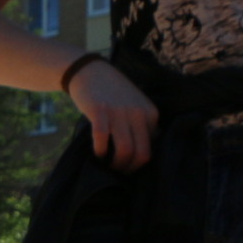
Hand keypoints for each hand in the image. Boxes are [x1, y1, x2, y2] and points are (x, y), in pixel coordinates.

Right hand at [67, 57, 157, 171]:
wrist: (91, 72)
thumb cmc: (113, 92)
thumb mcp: (136, 105)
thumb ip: (143, 124)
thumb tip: (146, 149)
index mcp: (150, 113)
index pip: (151, 149)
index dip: (137, 163)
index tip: (126, 165)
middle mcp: (138, 113)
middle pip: (141, 154)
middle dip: (128, 169)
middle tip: (117, 171)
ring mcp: (119, 113)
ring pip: (125, 151)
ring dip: (115, 164)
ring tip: (107, 165)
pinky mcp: (100, 112)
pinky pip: (102, 141)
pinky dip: (99, 152)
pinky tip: (96, 153)